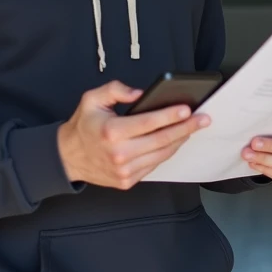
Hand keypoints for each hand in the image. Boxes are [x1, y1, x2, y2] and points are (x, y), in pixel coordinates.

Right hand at [57, 81, 209, 189]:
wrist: (68, 158)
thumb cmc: (83, 126)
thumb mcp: (92, 99)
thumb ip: (115, 90)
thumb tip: (139, 93)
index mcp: (112, 132)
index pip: (149, 123)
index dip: (170, 116)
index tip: (188, 109)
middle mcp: (120, 154)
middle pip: (162, 140)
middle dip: (186, 128)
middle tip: (204, 119)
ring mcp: (125, 171)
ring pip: (162, 154)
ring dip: (180, 140)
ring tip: (194, 128)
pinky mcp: (128, 181)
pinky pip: (154, 164)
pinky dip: (167, 152)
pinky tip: (176, 140)